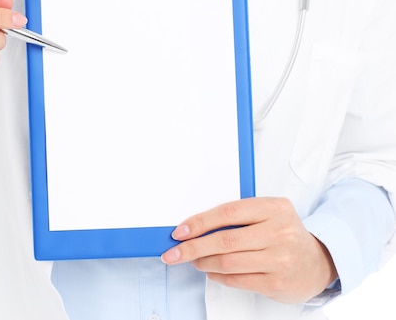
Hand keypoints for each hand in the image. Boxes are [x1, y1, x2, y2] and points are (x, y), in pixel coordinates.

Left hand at [161, 197, 337, 303]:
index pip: (228, 212)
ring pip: (228, 262)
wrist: (318, 262)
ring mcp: (280, 259)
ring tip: (194, 260)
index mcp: (275, 208)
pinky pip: (237, 279)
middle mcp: (280, 232)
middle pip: (225, 240)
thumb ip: (238, 217)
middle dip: (193, 247)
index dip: (199, 222)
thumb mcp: (268, 215)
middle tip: (174, 253)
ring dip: (203, 262)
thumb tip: (194, 227)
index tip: (179, 232)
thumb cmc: (284, 235)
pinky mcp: (277, 283)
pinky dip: (218, 276)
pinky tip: (211, 271)